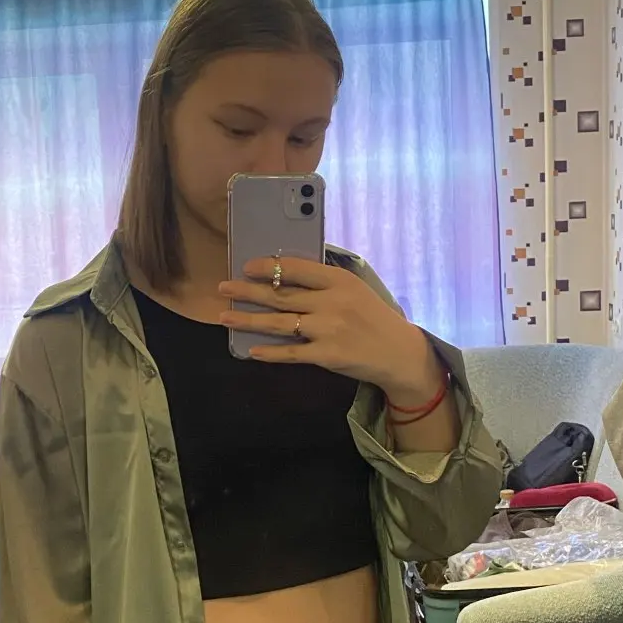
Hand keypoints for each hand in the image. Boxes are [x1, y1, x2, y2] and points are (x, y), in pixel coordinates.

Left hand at [218, 254, 443, 403]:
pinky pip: (291, 352)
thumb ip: (324, 283)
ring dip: (248, 320)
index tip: (247, 267)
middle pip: (280, 295)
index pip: (296, 269)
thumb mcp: (354, 290)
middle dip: (247, 291)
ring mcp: (328, 330)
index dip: (268, 267)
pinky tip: (251, 350)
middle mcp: (332, 303)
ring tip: (225, 317)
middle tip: (223, 288)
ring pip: (278, 323)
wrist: (399, 352)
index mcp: (339, 281)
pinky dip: (270, 352)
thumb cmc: (372, 318)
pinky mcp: (327, 355)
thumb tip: (283, 275)